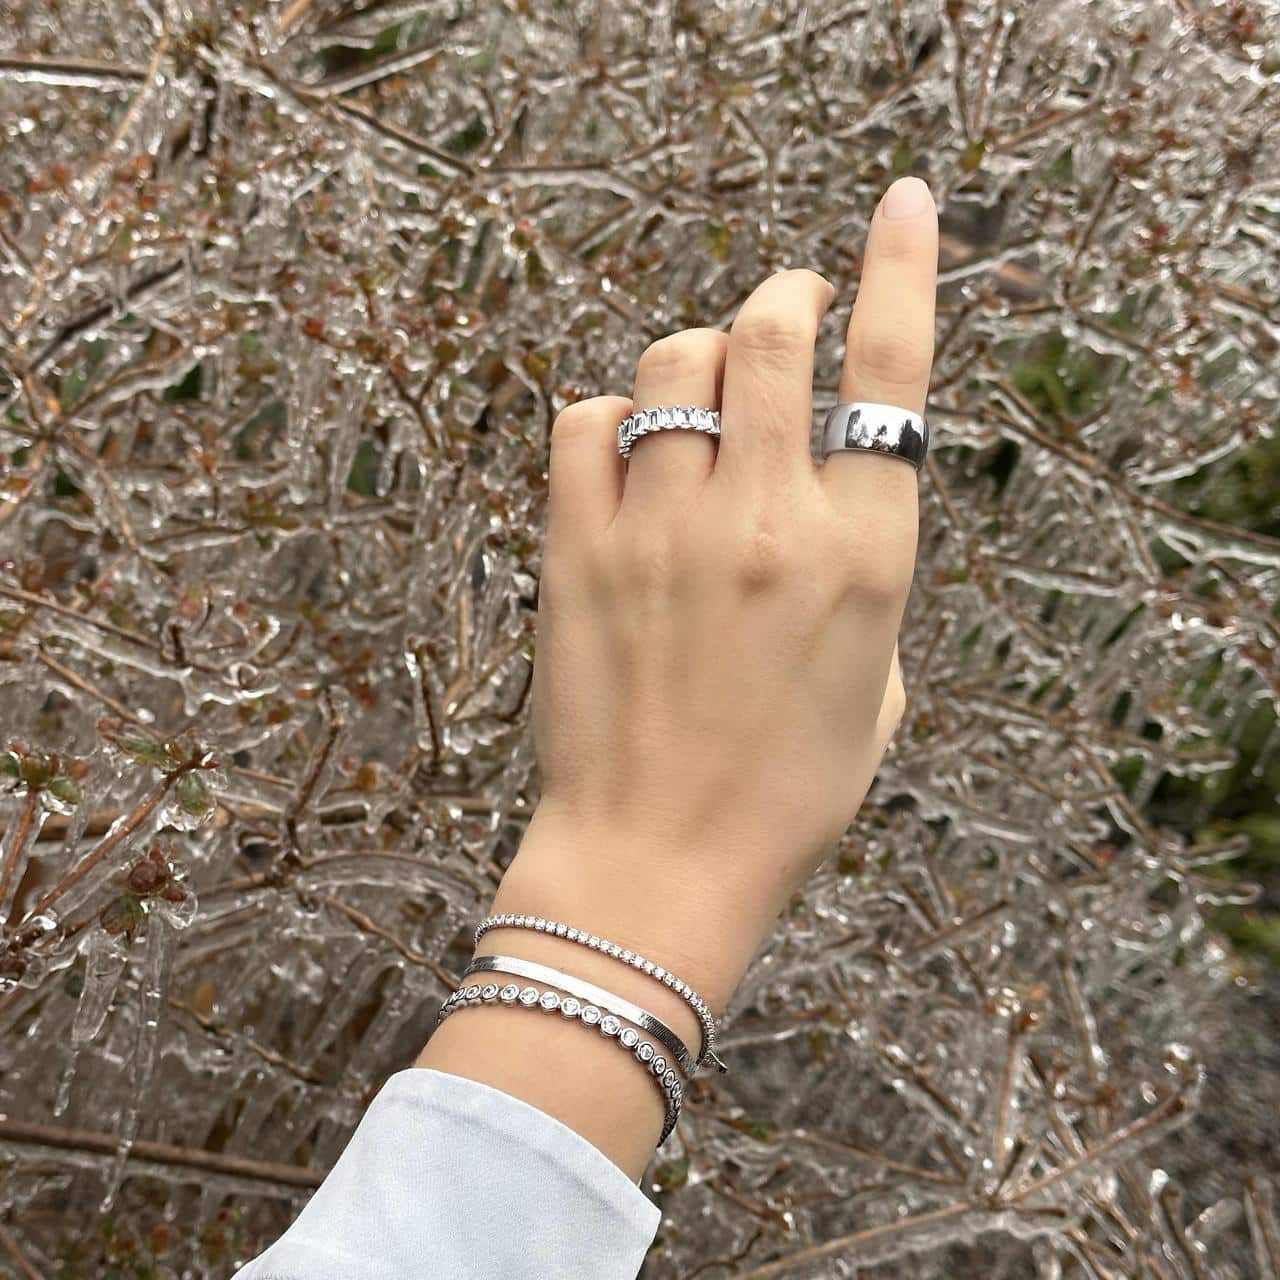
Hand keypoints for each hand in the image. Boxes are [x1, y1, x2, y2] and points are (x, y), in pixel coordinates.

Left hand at [504, 176, 938, 1008]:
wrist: (657, 861)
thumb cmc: (783, 795)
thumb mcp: (875, 691)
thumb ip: (866, 577)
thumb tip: (835, 499)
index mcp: (863, 555)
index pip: (895, 373)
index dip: (904, 267)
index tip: (903, 204)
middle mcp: (766, 521)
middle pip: (773, 329)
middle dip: (785, 292)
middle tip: (786, 304)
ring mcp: (663, 529)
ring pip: (674, 358)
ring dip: (698, 350)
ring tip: (702, 389)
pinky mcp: (577, 551)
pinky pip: (584, 424)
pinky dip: (607, 418)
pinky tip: (622, 456)